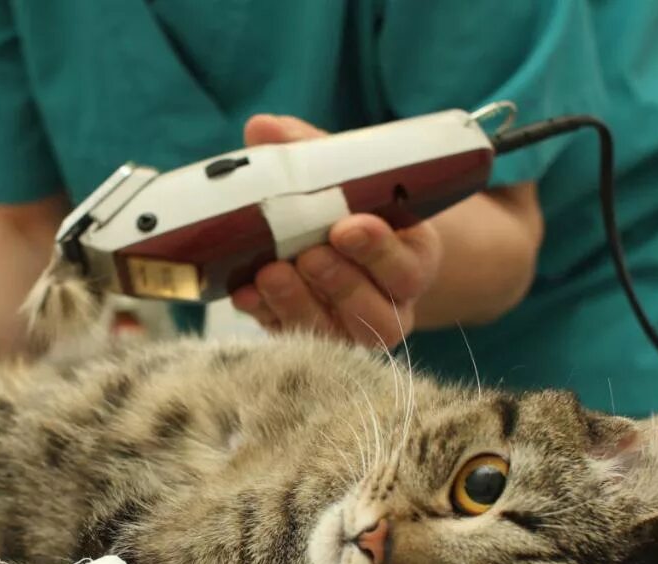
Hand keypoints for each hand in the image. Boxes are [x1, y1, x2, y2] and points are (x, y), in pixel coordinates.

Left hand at [230, 114, 440, 348]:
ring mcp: (348, 329)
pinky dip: (267, 316)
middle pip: (375, 309)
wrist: (342, 248)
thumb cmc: (350, 207)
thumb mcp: (343, 174)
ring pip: (334, 334)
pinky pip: (291, 339)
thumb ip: (310, 152)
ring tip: (271, 273)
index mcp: (411, 260)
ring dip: (300, 304)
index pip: (406, 266)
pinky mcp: (310, 341)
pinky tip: (245, 294)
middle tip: (309, 253)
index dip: (379, 250)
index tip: (348, 227)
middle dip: (339, 281)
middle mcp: (388, 304)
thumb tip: (262, 128)